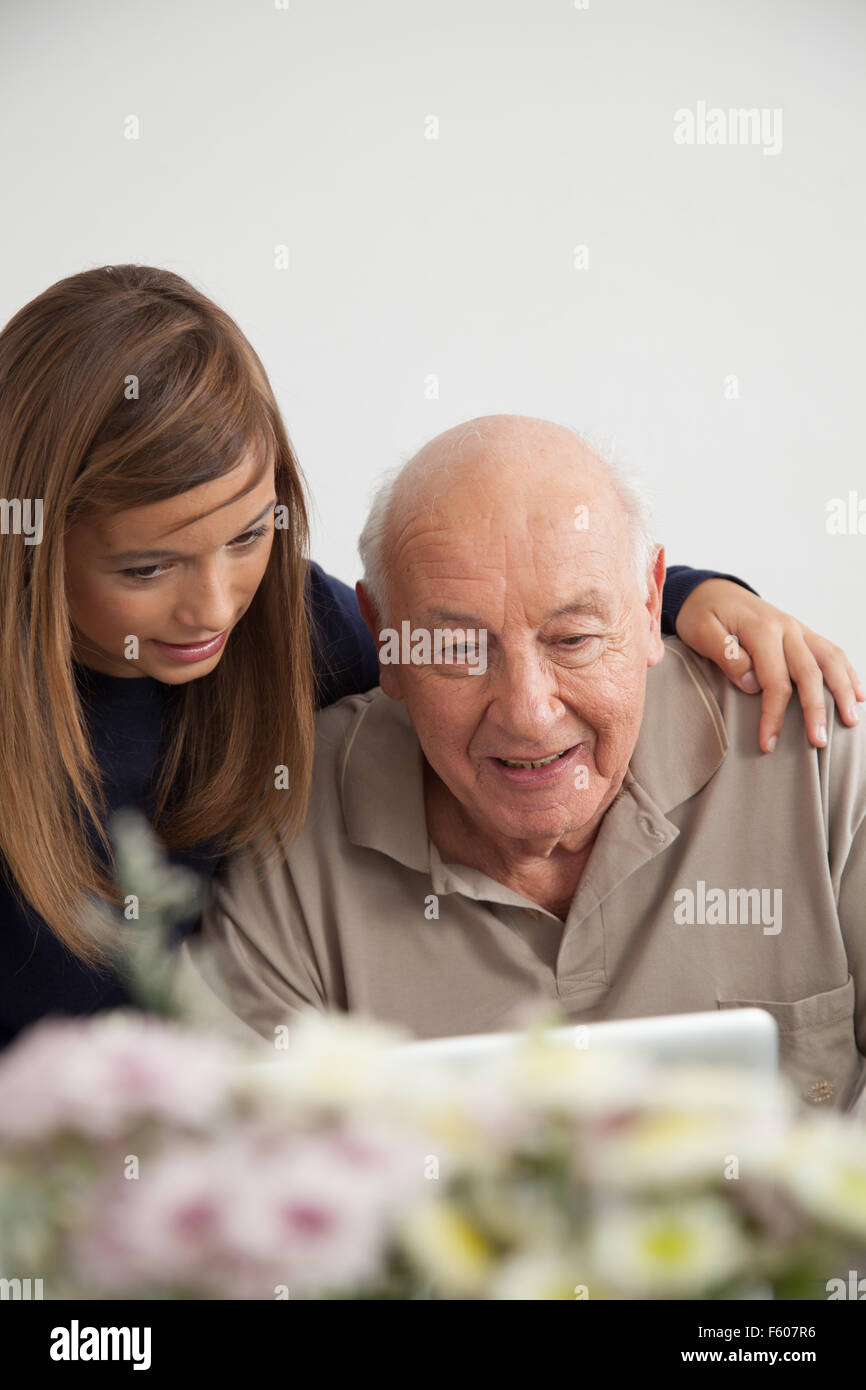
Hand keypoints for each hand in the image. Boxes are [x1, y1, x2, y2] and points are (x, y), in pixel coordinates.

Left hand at [674, 579, 864, 752]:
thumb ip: (726, 655)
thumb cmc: (701, 613)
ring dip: (843, 691)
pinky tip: (857, 694)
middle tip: (819, 742)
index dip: (773, 715)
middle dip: (815, 710)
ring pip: (830, 660)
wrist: (710, 589)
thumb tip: (752, 683)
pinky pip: (831, 652)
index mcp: (762, 629)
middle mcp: (786, 627)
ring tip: (851, 721)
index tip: (767, 743)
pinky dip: (847, 672)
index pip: (775, 681)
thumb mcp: (700, 631)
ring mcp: (798, 628)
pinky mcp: (801, 633)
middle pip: (810, 673)